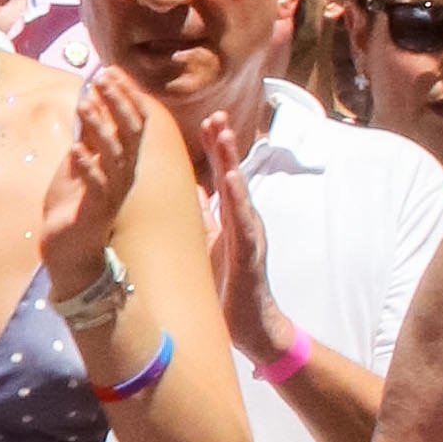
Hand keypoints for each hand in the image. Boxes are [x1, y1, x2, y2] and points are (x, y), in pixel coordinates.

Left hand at [38, 66, 144, 299]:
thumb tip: (88, 102)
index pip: (130, 124)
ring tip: (86, 104)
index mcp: (120, 163)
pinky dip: (86, 168)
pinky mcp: (93, 213)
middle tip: (103, 77)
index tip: (111, 70)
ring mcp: (110, 195)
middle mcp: (122, 177)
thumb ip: (88, 137)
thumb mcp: (81, 164)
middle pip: (128, 135)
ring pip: (112, 157)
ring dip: (99, 129)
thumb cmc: (76, 207)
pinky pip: (95, 188)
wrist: (70, 252)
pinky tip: (75, 150)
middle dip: (117, 105)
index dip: (123, 97)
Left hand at [202, 113, 300, 368]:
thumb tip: (192, 189)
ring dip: (232, 162)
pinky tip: (231, 180)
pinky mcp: (250, 255)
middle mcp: (242, 222)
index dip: (215, 149)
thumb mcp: (208, 243)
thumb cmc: (226, 284)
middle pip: (232, 176)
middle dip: (225, 146)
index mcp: (230, 218)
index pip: (221, 177)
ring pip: (240, 193)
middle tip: (217, 115)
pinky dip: (238, 200)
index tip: (205, 119)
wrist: (249, 326)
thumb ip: (204, 216)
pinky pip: (243, 223)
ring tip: (224, 134)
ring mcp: (249, 237)